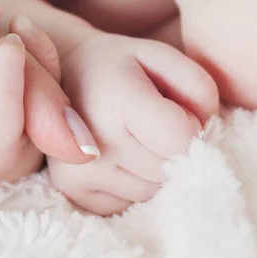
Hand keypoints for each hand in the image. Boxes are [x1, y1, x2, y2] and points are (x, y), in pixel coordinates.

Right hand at [49, 33, 218, 214]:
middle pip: (167, 170)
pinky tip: (115, 157)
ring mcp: (78, 170)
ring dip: (152, 170)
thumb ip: (196, 83)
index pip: (181, 141)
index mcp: (117, 102)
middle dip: (171, 151)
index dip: (189, 128)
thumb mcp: (159, 54)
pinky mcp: (72, 190)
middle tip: (150, 125)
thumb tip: (203, 132)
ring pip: (150, 191)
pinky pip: (127, 203)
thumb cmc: (115, 67)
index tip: (173, 112)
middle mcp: (92, 143)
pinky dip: (130, 184)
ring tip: (131, 139)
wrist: (54, 81)